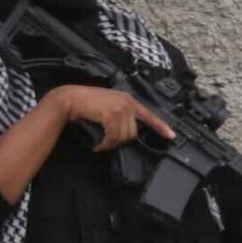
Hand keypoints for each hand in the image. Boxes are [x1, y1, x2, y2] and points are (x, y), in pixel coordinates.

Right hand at [41, 84, 159, 154]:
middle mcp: (127, 103)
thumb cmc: (86, 104)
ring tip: (102, 142)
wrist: (70, 99)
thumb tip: (127, 131)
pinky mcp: (112, 114)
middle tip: (107, 140)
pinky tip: (99, 143)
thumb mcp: (109, 105)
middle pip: (133, 132)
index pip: (149, 115)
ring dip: (112, 143)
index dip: (160, 126)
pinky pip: (114, 136)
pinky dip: (106, 143)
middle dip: (120, 139)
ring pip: (124, 135)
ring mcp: (121, 107)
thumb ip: (121, 114)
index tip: (171, 135)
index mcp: (129, 100)